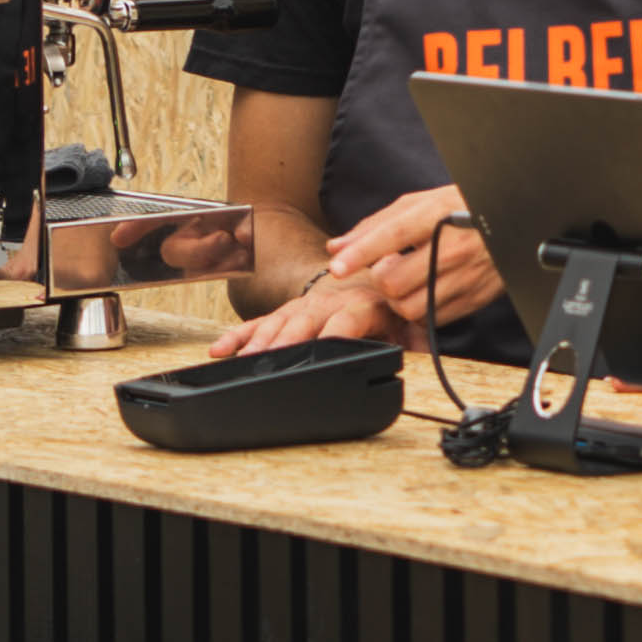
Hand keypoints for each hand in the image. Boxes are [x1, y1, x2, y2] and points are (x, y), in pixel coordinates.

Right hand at [209, 272, 406, 359]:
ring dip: (259, 341)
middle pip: (304, 321)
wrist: (374, 281)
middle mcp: (328, 302)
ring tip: (242, 360)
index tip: (324, 346)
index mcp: (361, 303)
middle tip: (267, 360)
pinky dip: (239, 336)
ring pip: (278, 322)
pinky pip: (260, 323)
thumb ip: (414, 335)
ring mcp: (305, 308)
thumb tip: (421, 346)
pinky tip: (220, 349)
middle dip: (284, 341)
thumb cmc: (391, 309)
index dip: (336, 332)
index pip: (347, 317)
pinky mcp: (288, 314)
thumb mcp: (409, 321)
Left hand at [323, 179, 498, 332]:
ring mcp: (465, 276)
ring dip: (397, 298)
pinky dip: (419, 308)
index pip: (393, 234)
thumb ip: (374, 226)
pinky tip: (425, 290)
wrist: (513, 222)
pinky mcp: (473, 299)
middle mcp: (453, 247)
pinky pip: (431, 318)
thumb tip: (336, 247)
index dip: (361, 253)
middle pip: (394, 281)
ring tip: (407, 278)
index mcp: (437, 215)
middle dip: (381, 279)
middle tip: (388, 266)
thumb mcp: (419, 204)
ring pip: (409, 307)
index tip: (337, 267)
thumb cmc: (460, 209)